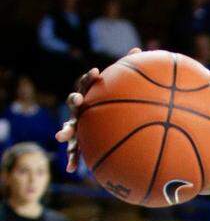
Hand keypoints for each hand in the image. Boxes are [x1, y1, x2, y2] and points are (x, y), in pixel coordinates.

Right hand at [56, 47, 140, 172]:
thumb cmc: (112, 105)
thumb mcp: (119, 89)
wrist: (104, 124)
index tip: (97, 73)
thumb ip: (126, 72)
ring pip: (69, 128)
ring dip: (65, 132)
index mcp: (90, 96)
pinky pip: (76, 152)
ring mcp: (77, 125)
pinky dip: (72, 160)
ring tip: (60, 138)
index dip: (90, 78)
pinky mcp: (80, 142)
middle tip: (78, 101)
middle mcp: (81, 110)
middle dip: (75, 102)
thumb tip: (137, 50)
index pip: (87, 84)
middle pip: (74, 103)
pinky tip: (72, 171)